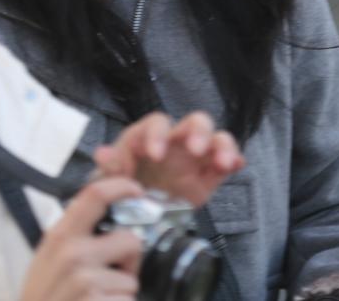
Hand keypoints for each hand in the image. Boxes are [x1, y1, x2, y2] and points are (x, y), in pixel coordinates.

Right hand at [19, 177, 144, 300]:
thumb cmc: (42, 298)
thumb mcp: (48, 260)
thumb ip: (74, 235)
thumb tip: (109, 206)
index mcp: (59, 235)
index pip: (95, 195)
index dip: (123, 186)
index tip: (137, 191)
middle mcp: (73, 253)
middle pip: (130, 240)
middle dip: (131, 261)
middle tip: (114, 275)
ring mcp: (86, 281)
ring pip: (132, 280)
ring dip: (122, 294)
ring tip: (98, 300)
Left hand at [92, 111, 243, 206]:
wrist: (131, 216)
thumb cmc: (118, 189)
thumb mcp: (107, 180)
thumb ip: (109, 166)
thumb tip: (103, 154)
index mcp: (148, 138)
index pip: (156, 124)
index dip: (157, 134)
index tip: (155, 154)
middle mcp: (174, 142)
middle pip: (193, 122)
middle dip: (197, 131)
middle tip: (195, 149)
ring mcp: (193, 158)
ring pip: (214, 138)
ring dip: (221, 145)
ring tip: (224, 161)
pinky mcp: (208, 177)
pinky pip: (225, 163)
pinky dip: (233, 160)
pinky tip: (236, 165)